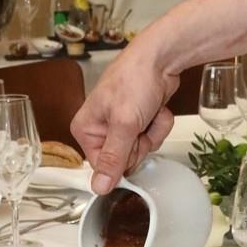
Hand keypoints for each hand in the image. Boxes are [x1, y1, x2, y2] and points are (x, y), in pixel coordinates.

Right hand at [72, 40, 178, 194]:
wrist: (160, 58)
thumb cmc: (135, 80)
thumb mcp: (124, 124)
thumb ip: (113, 158)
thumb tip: (98, 188)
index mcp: (86, 129)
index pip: (103, 166)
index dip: (123, 159)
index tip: (130, 141)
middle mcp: (100, 128)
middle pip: (124, 160)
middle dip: (140, 143)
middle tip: (140, 122)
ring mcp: (121, 124)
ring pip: (141, 148)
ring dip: (152, 132)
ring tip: (148, 111)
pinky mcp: (139, 119)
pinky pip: (152, 136)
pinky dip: (159, 124)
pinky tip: (156, 107)